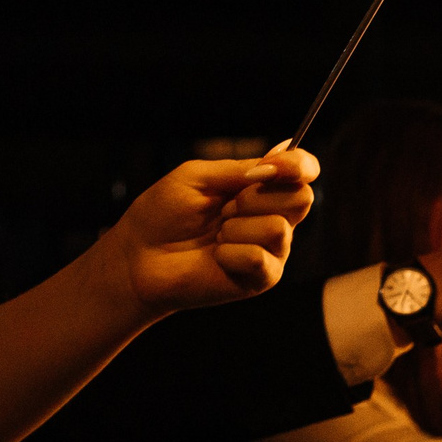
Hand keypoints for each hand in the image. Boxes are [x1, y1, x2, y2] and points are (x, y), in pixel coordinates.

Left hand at [97, 150, 317, 316]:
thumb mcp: (196, 176)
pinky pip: (260, 258)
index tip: (276, 165)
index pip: (303, 171)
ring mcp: (271, 249)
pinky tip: (216, 257)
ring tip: (215, 236)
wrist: (138, 257)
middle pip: (302, 197)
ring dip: (237, 227)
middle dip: (256, 197)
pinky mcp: (263, 277)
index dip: (299, 165)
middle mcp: (273, 216)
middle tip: (223, 208)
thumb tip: (276, 164)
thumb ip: (239, 168)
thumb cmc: (162, 215)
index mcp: (261, 189)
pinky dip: (231, 253)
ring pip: (279, 227)